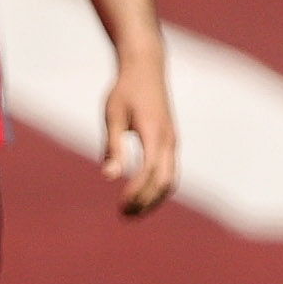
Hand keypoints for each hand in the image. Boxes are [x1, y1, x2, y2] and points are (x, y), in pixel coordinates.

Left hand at [101, 49, 180, 217]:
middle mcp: (169, 141)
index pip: (150, 172)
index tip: (120, 204)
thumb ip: (113, 146)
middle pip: (165, 183)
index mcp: (155, 133)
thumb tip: (109, 176)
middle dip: (146, 202)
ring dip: (153, 199)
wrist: (146, 67)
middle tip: (123, 215)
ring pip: (170, 181)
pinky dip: (156, 189)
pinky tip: (138, 195)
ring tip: (129, 211)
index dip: (137, 192)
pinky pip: (169, 173)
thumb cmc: (125, 90)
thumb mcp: (113, 115)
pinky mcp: (170, 142)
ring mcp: (173, 142)